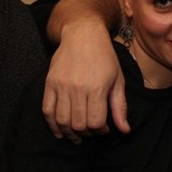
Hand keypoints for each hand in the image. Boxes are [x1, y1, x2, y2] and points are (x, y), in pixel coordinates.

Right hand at [42, 21, 128, 142]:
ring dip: (70, 133)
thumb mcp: (118, 80)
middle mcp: (77, 88)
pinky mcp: (49, 84)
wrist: (82, 35)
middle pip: (78, 124)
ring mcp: (61, 86)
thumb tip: (125, 130)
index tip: (105, 129)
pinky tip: (60, 132)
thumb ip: (120, 107)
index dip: (101, 131)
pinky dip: (52, 125)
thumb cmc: (105, 57)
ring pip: (62, 120)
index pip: (95, 122)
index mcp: (97, 88)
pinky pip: (47, 111)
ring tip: (78, 136)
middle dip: (87, 134)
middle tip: (92, 132)